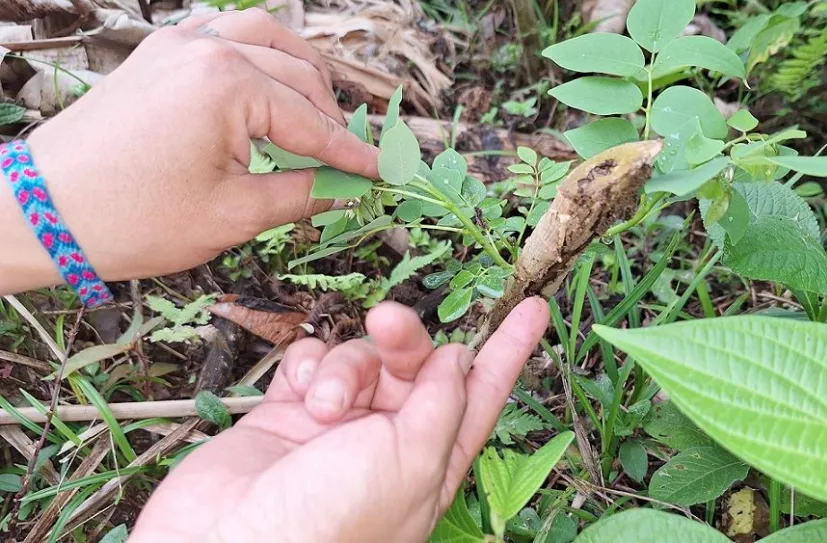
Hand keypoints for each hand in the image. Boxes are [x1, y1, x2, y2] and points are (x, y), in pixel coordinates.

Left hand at [7, 9, 375, 288]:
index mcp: (229, 85)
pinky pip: (224, 32)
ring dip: (302, 72)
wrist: (42, 211)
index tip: (382, 172)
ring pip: (267, 37)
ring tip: (320, 113)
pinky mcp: (157, 51)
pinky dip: (257, 51)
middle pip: (299, 75)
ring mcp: (178, 42)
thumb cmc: (132, 219)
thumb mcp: (232, 215)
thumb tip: (346, 188)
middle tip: (351, 157)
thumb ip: (301, 193)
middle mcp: (208, 48)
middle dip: (331, 117)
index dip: (351, 153)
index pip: (312, 121)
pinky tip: (267, 80)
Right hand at [130, 298, 549, 542]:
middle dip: (405, 339)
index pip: (480, 396)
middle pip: (415, 365)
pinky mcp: (286, 414)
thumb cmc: (327, 525)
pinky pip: (311, 362)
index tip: (535, 309)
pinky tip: (296, 393)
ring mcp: (335, 428)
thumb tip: (459, 359)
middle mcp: (387, 443)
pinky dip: (307, 367)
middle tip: (388, 322)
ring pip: (359, 358)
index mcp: (430, 463)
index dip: (508, 352)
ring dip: (344, 368)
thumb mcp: (410, 463)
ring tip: (321, 406)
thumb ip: (441, 404)